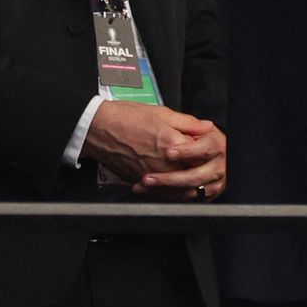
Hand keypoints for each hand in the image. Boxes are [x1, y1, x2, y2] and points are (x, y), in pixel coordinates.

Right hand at [82, 101, 222, 197]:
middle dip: (199, 172)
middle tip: (203, 167)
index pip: (200, 155)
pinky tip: (172, 187)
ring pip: (176, 189)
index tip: (209, 151)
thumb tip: (206, 127)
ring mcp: (149, 174)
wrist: (97, 128)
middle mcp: (161, 162)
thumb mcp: (162, 113)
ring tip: (192, 180)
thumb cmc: (125, 118)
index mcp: (171, 143)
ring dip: (186, 186)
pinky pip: (158, 193)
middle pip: (191, 175)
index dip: (207, 154)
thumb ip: (188, 122)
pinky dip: (168, 192)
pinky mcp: (137, 180)